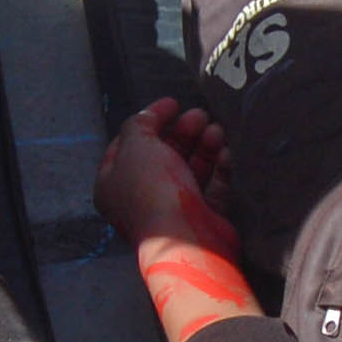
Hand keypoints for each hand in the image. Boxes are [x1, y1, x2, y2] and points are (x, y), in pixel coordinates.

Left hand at [97, 98, 239, 256]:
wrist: (184, 239)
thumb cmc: (151, 189)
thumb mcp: (136, 147)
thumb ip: (139, 125)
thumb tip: (147, 115)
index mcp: (114, 183)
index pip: (129, 144)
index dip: (149, 120)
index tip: (173, 102)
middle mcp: (141, 197)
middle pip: (163, 155)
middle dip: (182, 131)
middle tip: (200, 114)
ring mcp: (173, 209)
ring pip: (189, 169)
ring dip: (203, 146)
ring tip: (217, 129)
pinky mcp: (203, 217)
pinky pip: (212, 187)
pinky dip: (219, 168)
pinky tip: (227, 152)